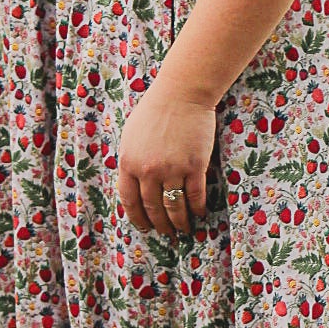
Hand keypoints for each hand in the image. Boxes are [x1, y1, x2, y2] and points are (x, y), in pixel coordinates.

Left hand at [117, 76, 217, 239]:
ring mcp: (171, 169)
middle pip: (153, 208)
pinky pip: (195, 196)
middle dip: (160, 225)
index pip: (129, 200)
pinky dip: (197, 208)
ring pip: (174, 207)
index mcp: (128, 162)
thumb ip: (130, 160)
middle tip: (166, 234)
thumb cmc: (155, 110)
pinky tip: (199, 213)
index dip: (137, 218)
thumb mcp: (131, 135)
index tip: (144, 227)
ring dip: (179, 222)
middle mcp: (148, 170)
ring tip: (184, 230)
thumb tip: (133, 184)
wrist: (181, 93)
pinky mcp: (194, 166)